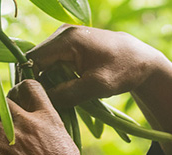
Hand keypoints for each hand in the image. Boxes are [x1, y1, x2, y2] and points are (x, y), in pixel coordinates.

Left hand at [0, 80, 146, 154]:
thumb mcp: (64, 141)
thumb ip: (47, 125)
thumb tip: (32, 122)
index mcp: (48, 117)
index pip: (28, 86)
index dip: (17, 93)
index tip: (15, 104)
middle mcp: (28, 122)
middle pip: (1, 102)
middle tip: (0, 131)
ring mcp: (9, 138)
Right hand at [28, 25, 171, 154]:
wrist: (142, 60)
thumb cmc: (124, 70)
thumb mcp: (97, 86)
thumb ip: (69, 94)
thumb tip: (43, 101)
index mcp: (66, 39)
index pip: (31, 60)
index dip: (29, 82)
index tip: (37, 102)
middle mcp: (62, 33)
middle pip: (35, 62)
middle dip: (40, 83)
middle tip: (50, 104)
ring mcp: (65, 37)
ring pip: (44, 64)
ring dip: (49, 82)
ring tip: (61, 99)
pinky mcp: (70, 45)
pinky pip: (54, 63)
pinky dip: (57, 78)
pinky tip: (67, 91)